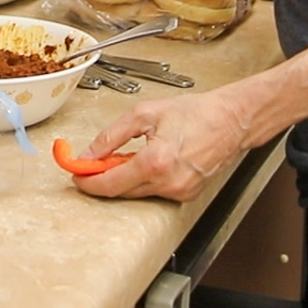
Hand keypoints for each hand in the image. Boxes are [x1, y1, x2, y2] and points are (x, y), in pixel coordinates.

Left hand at [71, 83, 260, 201]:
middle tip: (94, 163)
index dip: (88, 182)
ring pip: (138, 193)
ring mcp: (179, 192)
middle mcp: (168, 183)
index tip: (76, 175)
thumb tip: (89, 154)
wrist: (231, 120)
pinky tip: (149, 162)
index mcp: (155, 162)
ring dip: (125, 178)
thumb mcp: (144, 114)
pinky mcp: (187, 195)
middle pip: (122, 192)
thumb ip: (111, 136)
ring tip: (127, 156)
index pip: (110, 184)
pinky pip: (155, 192)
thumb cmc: (195, 113)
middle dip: (104, 178)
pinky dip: (145, 180)